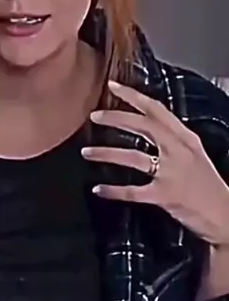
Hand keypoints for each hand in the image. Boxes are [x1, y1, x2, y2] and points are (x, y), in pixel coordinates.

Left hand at [81, 80, 228, 246]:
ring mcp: (171, 173)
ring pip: (132, 157)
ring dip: (105, 153)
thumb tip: (145, 127)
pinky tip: (98, 189)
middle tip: (93, 116)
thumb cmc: (207, 186)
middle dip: (115, 118)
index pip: (156, 110)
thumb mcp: (194, 155)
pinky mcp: (165, 195)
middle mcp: (178, 151)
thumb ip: (172, 140)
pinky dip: (113, 190)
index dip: (133, 96)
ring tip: (86, 152)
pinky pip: (133, 191)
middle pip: (142, 126)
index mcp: (185, 138)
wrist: (224, 215)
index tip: (112, 85)